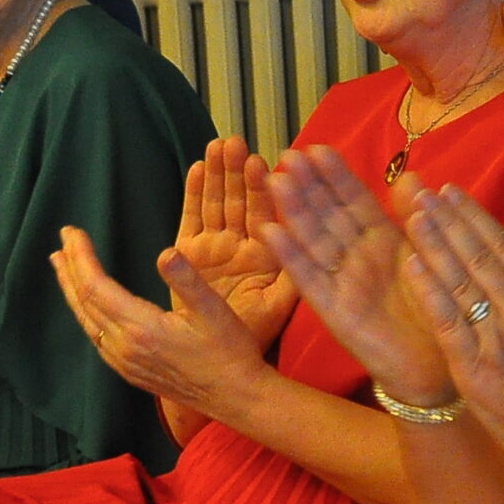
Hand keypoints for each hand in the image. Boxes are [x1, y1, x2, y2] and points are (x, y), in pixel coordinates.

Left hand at [51, 224, 266, 413]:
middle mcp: (125, 347)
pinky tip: (88, 307)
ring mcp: (125, 362)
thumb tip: (166, 253)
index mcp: (141, 328)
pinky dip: (85, 314)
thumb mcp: (215, 311)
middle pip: (84, 301)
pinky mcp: (130, 372)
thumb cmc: (229, 353)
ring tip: (63, 267)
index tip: (73, 233)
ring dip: (72, 291)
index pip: (96, 286)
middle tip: (63, 241)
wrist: (236, 397)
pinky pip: (96, 338)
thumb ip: (187, 280)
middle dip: (70, 268)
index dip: (81, 257)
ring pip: (86, 320)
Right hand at [172, 136, 297, 343]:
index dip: (265, 186)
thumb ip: (293, 275)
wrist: (222, 362)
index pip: (267, 213)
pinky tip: (197, 170)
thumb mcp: (281, 304)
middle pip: (240, 199)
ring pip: (218, 202)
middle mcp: (242, 245)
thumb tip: (312, 243)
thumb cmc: (256, 334)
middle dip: (237, 170)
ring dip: (218, 174)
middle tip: (235, 141)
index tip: (264, 158)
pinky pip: (192, 218)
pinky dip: (194, 195)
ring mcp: (216, 247)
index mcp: (268, 254)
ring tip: (217, 145)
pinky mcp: (191, 253)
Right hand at [260, 147, 453, 402]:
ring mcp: (343, 282)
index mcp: (382, 242)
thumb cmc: (438, 309)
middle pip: (328, 215)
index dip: (337, 176)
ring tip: (275, 181)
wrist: (439, 367)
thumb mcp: (429, 256)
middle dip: (309, 185)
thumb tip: (411, 175)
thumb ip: (415, 218)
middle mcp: (357, 258)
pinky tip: (271, 232)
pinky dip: (290, 256)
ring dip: (294, 211)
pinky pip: (309, 280)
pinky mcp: (334, 311)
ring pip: (314, 240)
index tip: (318, 148)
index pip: (355, 201)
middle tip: (288, 154)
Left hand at [401, 186, 503, 479]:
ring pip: (460, 281)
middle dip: (447, 222)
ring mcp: (495, 334)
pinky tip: (411, 266)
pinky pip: (449, 320)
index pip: (501, 244)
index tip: (448, 191)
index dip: (473, 216)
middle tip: (420, 195)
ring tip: (411, 218)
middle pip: (477, 255)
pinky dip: (430, 292)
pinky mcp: (474, 361)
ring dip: (435, 246)